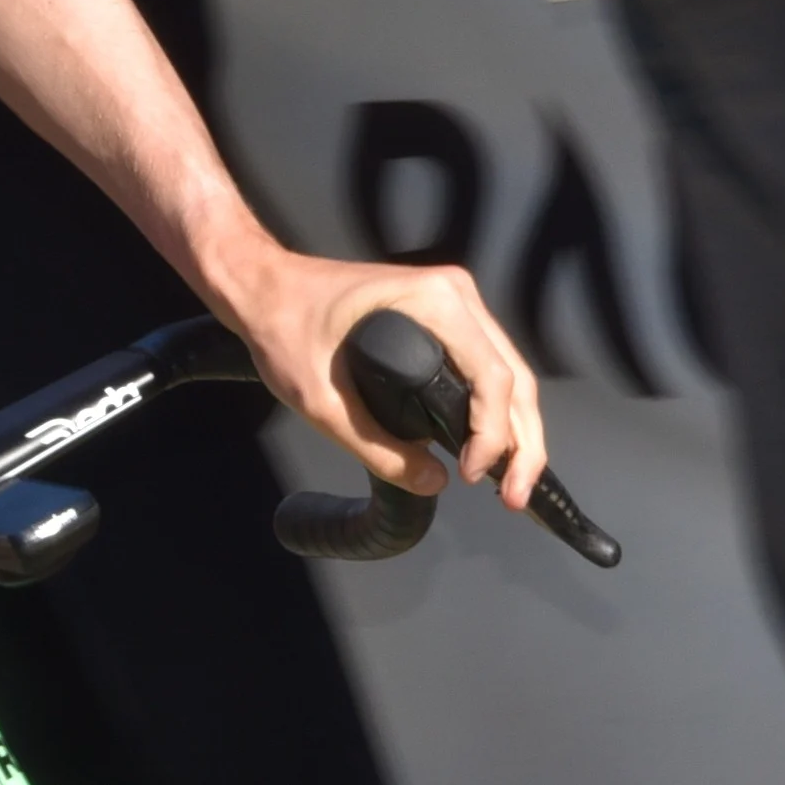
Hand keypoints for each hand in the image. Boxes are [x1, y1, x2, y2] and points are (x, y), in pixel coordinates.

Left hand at [215, 240, 546, 508]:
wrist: (262, 286)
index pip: (492, 376)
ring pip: (509, 373)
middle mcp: (455, 294)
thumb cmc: (282, 328)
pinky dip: (497, 409)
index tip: (470, 475)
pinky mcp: (445, 315)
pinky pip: (487, 365)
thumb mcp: (320, 400)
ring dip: (516, 431)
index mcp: (433, 301)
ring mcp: (454, 301)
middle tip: (515, 497)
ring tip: (510, 485)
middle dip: (522, 443)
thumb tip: (435, 483)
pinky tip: (492, 448)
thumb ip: (376, 448)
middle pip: (514, 377)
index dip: (494, 435)